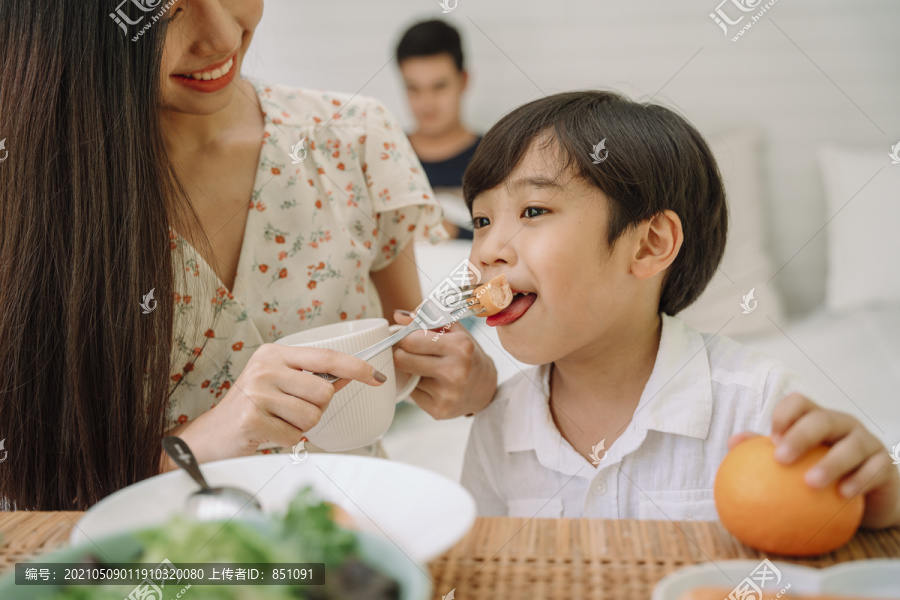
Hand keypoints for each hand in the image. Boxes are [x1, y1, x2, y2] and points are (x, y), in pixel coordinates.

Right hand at [161, 343, 386, 469]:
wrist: (210, 436)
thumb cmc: (251, 409)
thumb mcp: (279, 383)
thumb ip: (311, 378)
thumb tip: (350, 377)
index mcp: (275, 353)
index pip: (327, 357)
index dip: (356, 367)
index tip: (376, 377)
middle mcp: (266, 368)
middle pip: (323, 392)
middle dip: (316, 408)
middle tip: (291, 412)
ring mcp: (257, 392)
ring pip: (312, 415)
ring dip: (301, 427)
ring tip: (278, 422)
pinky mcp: (252, 419)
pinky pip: (295, 435)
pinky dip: (287, 441)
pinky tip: (268, 434)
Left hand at [391, 309, 497, 419]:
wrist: (486, 389)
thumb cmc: (468, 355)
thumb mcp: (455, 331)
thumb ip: (427, 319)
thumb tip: (397, 316)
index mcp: (460, 347)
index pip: (411, 341)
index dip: (405, 338)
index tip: (409, 339)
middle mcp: (455, 372)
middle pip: (402, 360)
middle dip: (402, 354)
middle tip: (411, 353)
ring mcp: (447, 394)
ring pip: (407, 377)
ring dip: (412, 372)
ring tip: (429, 370)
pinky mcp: (439, 411)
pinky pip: (412, 394)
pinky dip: (417, 387)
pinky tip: (432, 384)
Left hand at [728, 393, 899, 528]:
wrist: (868, 497)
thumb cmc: (821, 473)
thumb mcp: (796, 462)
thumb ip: (764, 452)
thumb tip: (732, 443)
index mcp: (817, 419)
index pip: (800, 403)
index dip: (784, 414)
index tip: (770, 438)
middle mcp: (843, 425)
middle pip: (823, 419)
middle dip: (801, 435)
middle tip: (780, 458)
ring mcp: (867, 442)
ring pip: (852, 445)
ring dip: (831, 463)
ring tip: (810, 483)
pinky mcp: (885, 464)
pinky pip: (874, 470)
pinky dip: (859, 481)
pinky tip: (843, 495)